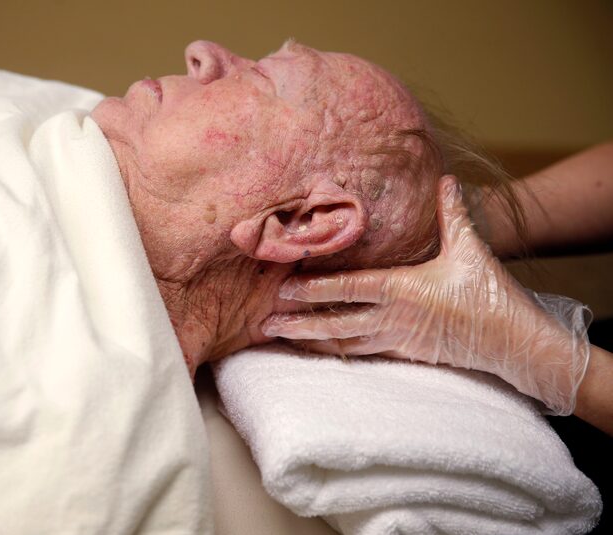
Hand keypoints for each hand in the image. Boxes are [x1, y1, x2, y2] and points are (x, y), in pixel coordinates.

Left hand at [263, 176, 590, 415]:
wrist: (515, 344)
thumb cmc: (492, 297)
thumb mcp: (472, 251)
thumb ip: (453, 214)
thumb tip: (445, 178)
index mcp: (403, 289)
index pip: (348, 288)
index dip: (314, 288)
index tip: (284, 289)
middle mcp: (392, 317)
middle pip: (335, 322)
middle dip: (297, 323)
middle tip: (262, 324)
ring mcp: (396, 339)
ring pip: (343, 343)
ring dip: (309, 341)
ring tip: (278, 339)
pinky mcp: (404, 353)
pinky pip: (361, 353)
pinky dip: (335, 352)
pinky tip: (315, 350)